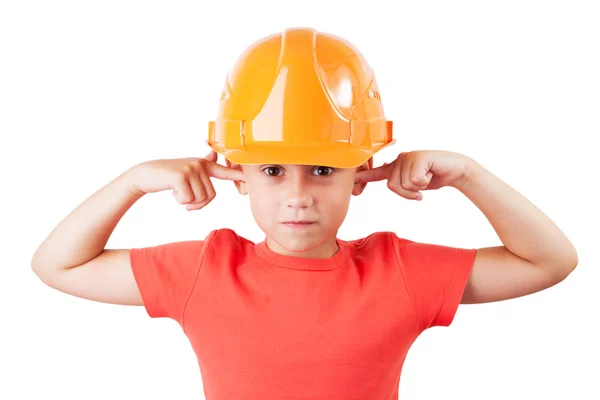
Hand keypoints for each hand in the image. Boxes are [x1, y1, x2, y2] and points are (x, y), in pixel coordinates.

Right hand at [128, 150, 243, 209]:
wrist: (145, 175)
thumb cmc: (168, 176)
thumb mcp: (187, 170)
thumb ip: (202, 166)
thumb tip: (214, 155)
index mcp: (203, 165)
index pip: (224, 171)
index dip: (237, 176)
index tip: (248, 179)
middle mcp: (199, 164)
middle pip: (210, 196)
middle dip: (198, 203)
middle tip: (185, 199)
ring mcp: (190, 169)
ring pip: (200, 199)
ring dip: (188, 203)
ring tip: (178, 193)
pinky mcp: (181, 176)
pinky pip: (188, 199)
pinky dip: (179, 201)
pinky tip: (172, 191)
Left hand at [354, 150, 470, 200]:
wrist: (456, 171)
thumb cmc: (433, 177)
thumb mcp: (413, 185)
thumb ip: (401, 185)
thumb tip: (391, 184)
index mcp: (395, 166)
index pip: (375, 173)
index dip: (361, 176)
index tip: (348, 179)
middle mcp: (399, 159)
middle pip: (392, 185)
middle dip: (407, 193)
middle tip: (420, 189)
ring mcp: (408, 156)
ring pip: (403, 184)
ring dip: (416, 188)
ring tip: (426, 179)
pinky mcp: (418, 157)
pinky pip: (414, 180)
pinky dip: (424, 182)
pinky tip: (430, 174)